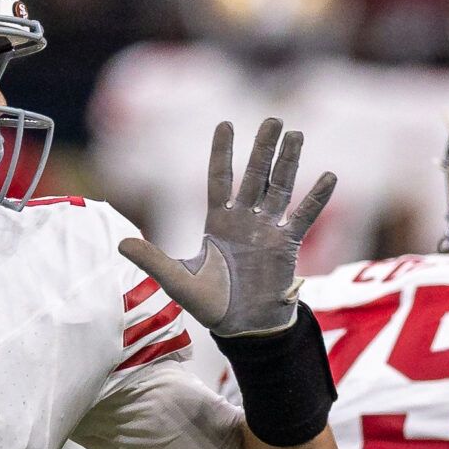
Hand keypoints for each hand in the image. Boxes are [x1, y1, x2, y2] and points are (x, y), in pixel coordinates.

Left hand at [119, 119, 335, 335]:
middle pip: (255, 176)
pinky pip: (303, 216)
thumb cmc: (211, 304)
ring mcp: (268, 231)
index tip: (226, 124)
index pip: (220, 179)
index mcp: (218, 223)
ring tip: (297, 134)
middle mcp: (245, 221)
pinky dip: (315, 198)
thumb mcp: (177, 280)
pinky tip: (329, 176)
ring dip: (288, 163)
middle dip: (263, 149)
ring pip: (280, 188)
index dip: (222, 153)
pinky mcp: (287, 245)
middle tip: (274, 120)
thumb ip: (152, 259)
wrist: (242, 329)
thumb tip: (119, 244)